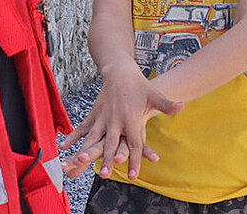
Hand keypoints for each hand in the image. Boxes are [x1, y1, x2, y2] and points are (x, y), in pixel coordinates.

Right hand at [62, 68, 182, 180]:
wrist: (120, 71)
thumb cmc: (139, 85)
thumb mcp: (154, 95)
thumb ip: (166, 105)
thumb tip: (182, 106)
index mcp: (130, 118)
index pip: (134, 143)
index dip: (135, 159)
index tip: (134, 175)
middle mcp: (115, 120)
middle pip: (111, 144)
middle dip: (107, 160)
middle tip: (105, 174)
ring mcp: (102, 117)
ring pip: (94, 138)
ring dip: (87, 151)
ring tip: (80, 163)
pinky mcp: (94, 114)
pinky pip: (83, 128)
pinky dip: (73, 137)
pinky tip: (65, 147)